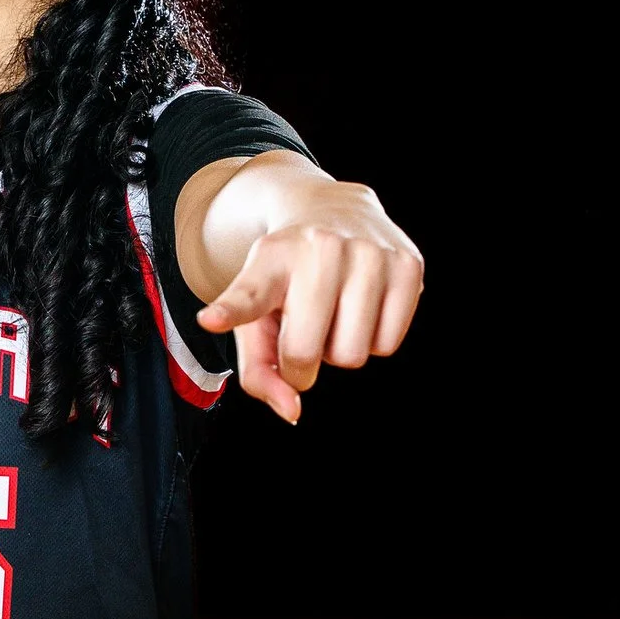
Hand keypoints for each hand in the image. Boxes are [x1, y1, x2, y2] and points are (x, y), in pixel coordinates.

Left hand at [195, 181, 423, 424]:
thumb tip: (292, 410)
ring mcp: (369, 252)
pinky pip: (388, 344)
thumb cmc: (288, 275)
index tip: (211, 319)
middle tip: (300, 332)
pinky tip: (361, 308)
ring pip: (352, 354)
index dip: (232, 310)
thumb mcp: (257, 314)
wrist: (333, 208)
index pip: (251, 292)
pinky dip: (372, 340)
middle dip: (299, 361)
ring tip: (332, 312)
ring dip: (338, 349)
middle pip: (305, 351)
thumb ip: (258, 370)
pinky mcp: (408, 264)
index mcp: (272, 258)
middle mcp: (321, 248)